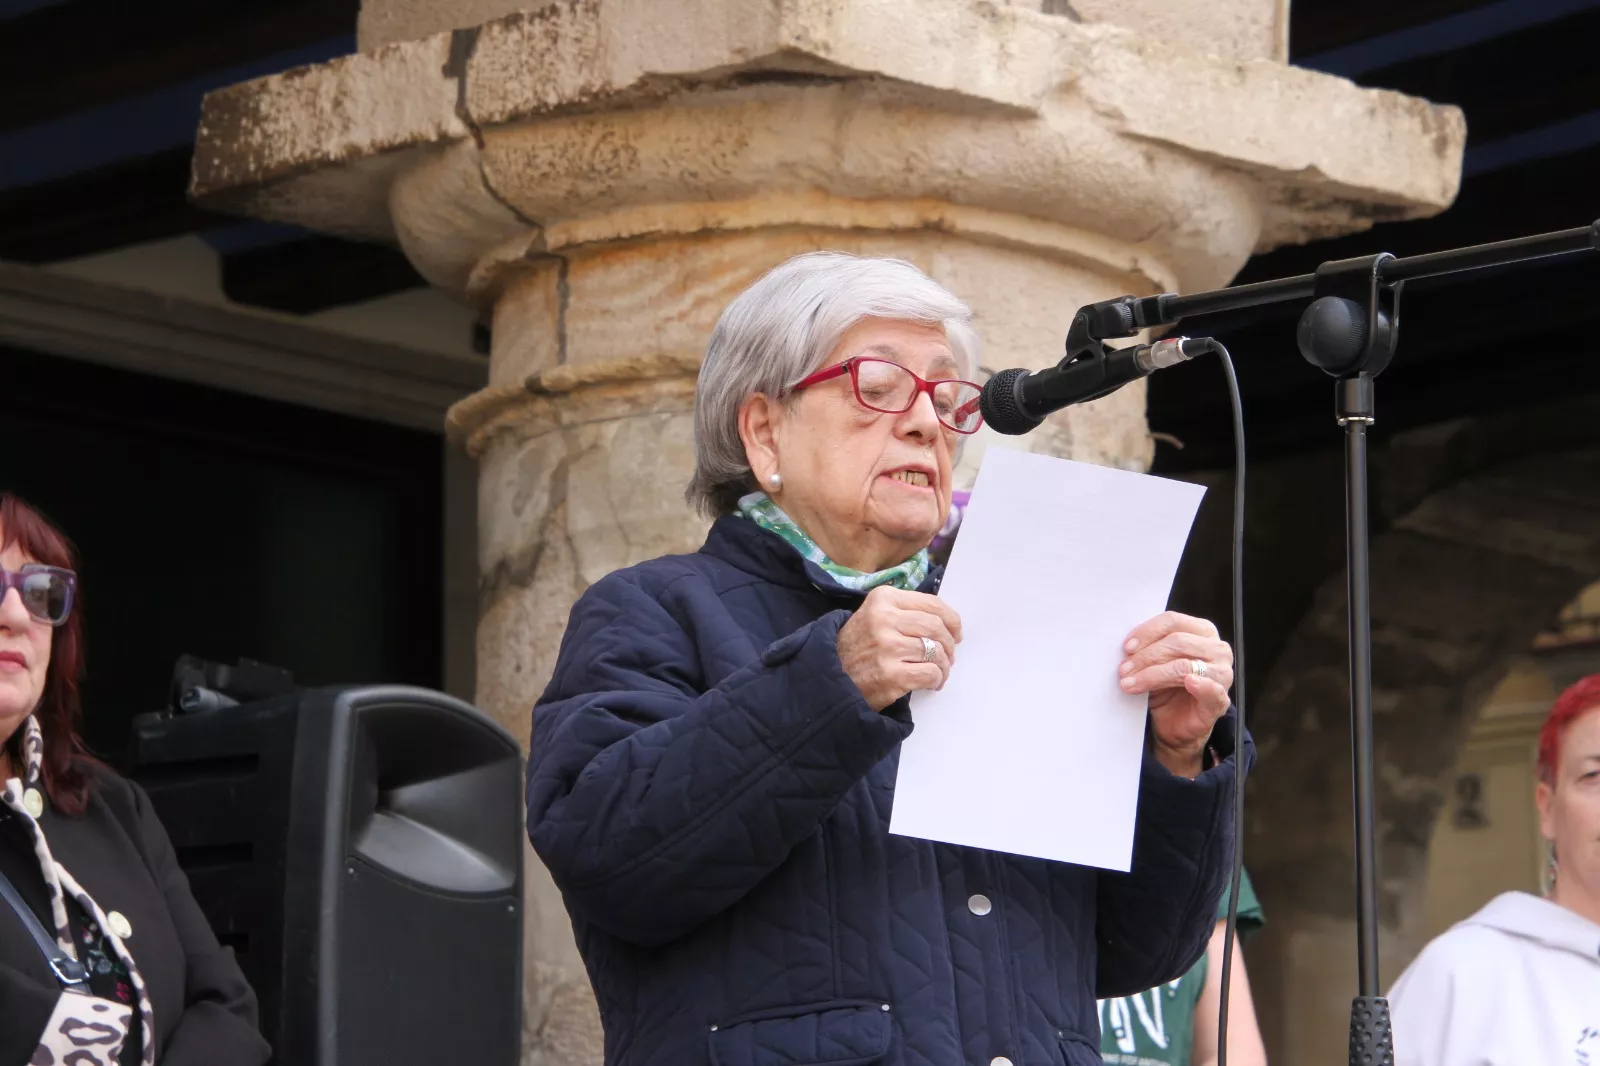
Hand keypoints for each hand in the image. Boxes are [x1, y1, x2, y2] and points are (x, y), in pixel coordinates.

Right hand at [837, 587, 962, 710]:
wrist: (829, 678)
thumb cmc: (857, 647)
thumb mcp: (874, 616)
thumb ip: (904, 612)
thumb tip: (947, 623)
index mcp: (883, 599)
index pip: (931, 604)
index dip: (951, 619)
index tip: (956, 632)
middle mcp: (884, 619)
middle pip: (937, 628)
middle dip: (949, 645)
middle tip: (948, 656)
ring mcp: (888, 647)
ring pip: (937, 652)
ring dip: (944, 666)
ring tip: (938, 672)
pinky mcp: (891, 674)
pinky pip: (931, 673)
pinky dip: (937, 680)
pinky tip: (931, 683)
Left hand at [1120, 611, 1233, 775]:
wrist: (1174, 722)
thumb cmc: (1165, 686)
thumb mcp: (1154, 662)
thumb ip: (1147, 648)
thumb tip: (1127, 647)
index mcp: (1202, 632)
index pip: (1173, 621)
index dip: (1147, 632)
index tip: (1126, 647)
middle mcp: (1217, 649)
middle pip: (1178, 642)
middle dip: (1146, 656)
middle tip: (1123, 670)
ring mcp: (1222, 674)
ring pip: (1184, 665)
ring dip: (1152, 675)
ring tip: (1129, 683)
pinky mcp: (1220, 700)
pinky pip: (1212, 690)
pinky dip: (1201, 685)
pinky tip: (1189, 683)